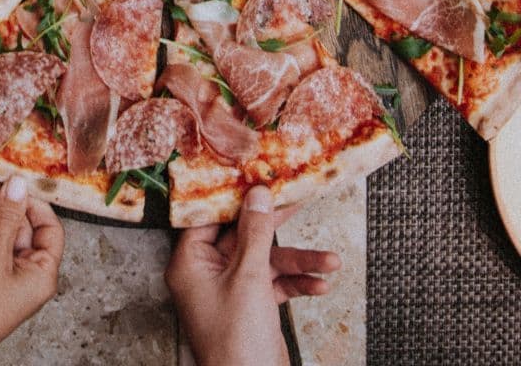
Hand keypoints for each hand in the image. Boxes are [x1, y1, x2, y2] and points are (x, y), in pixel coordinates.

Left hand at [166, 186, 339, 365]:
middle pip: (244, 237)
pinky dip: (297, 283)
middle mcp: (207, 274)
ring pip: (266, 262)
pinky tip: (320, 284)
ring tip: (330, 261)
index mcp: (190, 263)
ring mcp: (231, 290)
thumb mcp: (248, 277)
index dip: (235, 199)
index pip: (211, 218)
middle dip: (277, 228)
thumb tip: (257, 195)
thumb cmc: (236, 341)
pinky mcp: (252, 305)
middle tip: (299, 201)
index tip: (258, 179)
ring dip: (299, 262)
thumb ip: (255, 233)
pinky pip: (275, 284)